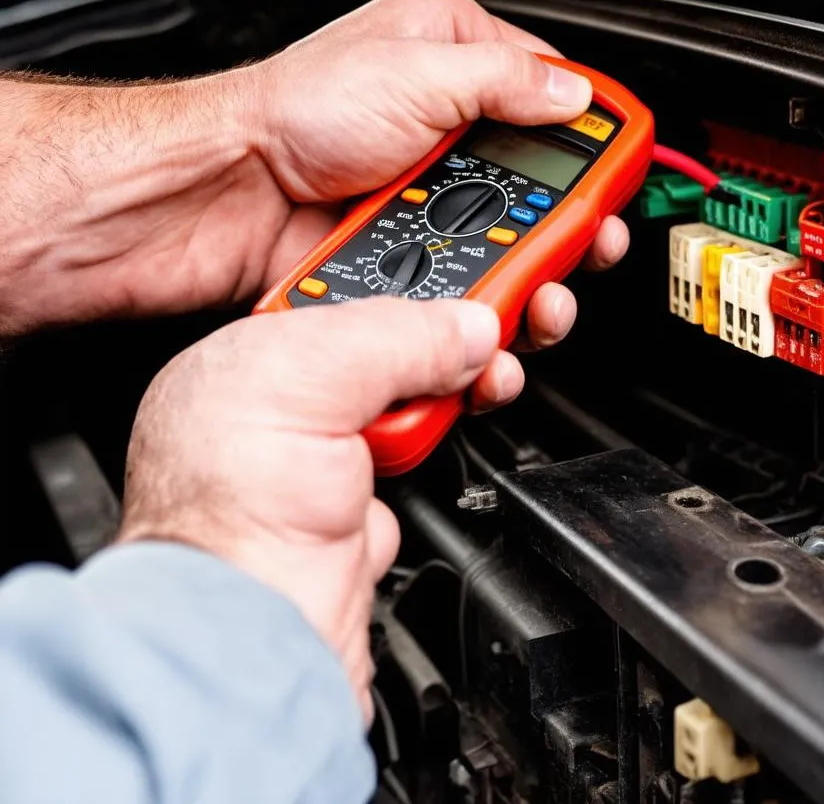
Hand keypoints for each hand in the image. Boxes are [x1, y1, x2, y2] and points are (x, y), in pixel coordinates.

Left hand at [0, 0, 627, 409]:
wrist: (228, 194)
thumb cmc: (290, 111)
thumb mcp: (412, 69)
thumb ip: (503, 80)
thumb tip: (571, 94)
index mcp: (450, 58)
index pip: (548, 88)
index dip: (593, 127)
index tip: (623, 162)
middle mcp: (447, 126)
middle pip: (543, 177)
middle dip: (575, 217)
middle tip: (594, 241)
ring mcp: (433, 195)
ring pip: (512, 237)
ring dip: (539, 269)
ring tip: (550, 288)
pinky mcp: (414, 251)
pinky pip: (471, 279)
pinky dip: (490, 300)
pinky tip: (502, 309)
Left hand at [118, 295, 501, 724]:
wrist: (250, 642)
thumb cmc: (222, 517)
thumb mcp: (305, 376)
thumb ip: (396, 333)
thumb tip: (466, 324)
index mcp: (252, 358)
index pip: (352, 296)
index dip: (417, 284)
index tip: (474, 278)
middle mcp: (284, 406)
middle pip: (394, 345)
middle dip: (454, 334)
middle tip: (504, 319)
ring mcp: (326, 461)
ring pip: (418, 398)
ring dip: (464, 385)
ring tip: (485, 381)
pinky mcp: (363, 509)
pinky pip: (426, 453)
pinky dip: (452, 440)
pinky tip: (453, 428)